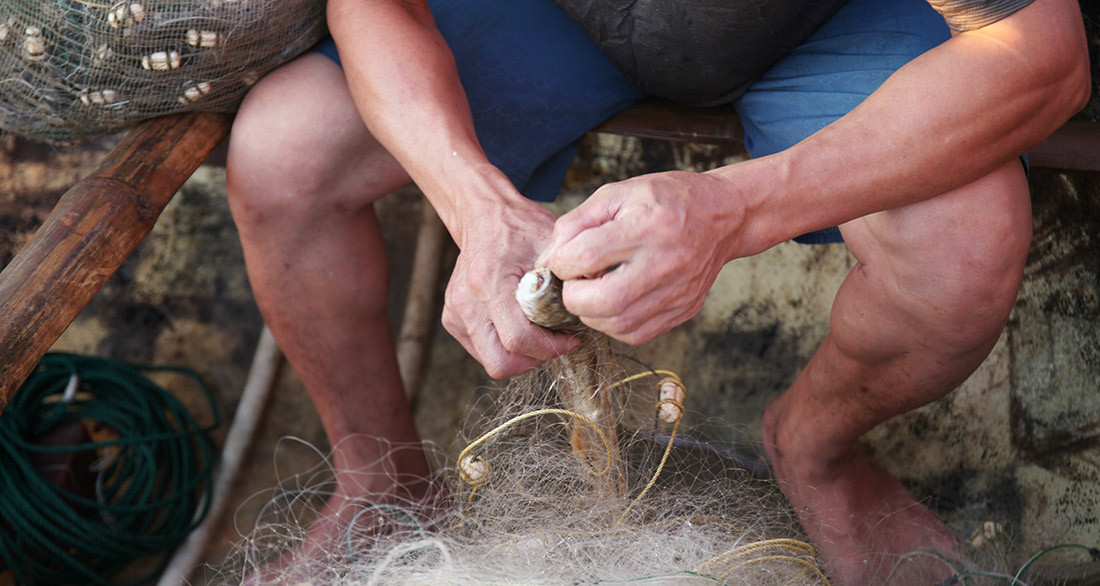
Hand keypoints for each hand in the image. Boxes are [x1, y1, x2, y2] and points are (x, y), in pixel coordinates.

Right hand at [442, 196, 578, 377]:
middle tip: (555, 342)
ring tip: (540, 331)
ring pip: (491, 361)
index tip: (571, 338)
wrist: (484, 217)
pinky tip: (520, 324)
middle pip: (500, 363)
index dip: (551, 347)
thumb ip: (568, 276)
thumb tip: (591, 306)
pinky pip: (482, 352)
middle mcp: (465, 301)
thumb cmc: (521, 228)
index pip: (518, 339)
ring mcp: (455, 312)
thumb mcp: (551, 245)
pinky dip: (505, 347)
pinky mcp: (452, 319)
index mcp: (488, 282)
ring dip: (521, 356)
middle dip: (534, 359)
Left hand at [539, 170, 745, 344]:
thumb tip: (547, 260)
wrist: (722, 217)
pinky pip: (637, 334)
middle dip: (573, 297)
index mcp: (650, 224)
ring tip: (590, 292)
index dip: (560, 263)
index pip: (587, 256)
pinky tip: (611, 303)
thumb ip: (576, 223)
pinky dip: (613, 324)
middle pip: (604, 300)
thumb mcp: (618, 194)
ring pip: (619, 324)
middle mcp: (669, 261)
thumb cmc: (665, 199)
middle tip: (571, 283)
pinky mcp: (684, 310)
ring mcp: (680, 291)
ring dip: (590, 314)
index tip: (559, 260)